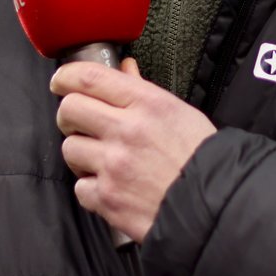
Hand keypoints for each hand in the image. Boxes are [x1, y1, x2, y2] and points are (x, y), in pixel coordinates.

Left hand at [51, 58, 215, 243]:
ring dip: (81, 153)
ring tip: (103, 160)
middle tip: (80, 123)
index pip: (89, 77)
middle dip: (69, 115)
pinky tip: (112, 186)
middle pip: (69, 109)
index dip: (66, 76)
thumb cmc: (201, 159)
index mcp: (147, 104)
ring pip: (69, 148)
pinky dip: (91, 188)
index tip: (61, 82)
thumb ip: (143, 90)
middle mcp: (127, 130)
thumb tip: (124, 69)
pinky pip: (80, 187)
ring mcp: (114, 165)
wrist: (214, 206)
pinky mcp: (108, 198)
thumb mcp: (178, 113)